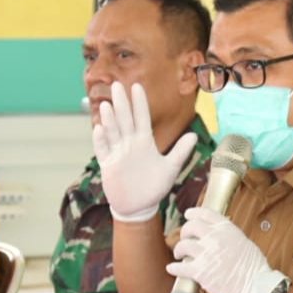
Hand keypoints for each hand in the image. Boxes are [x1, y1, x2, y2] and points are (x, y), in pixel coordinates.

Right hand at [92, 81, 197, 221]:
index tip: (137, 86)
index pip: (141, 117)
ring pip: (112, 132)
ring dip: (109, 119)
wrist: (138, 207)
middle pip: (124, 119)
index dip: (139, 103)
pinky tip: (99, 129)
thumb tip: (193, 136)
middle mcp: (129, 144)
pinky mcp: (108, 165)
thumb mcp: (170, 168)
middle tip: (117, 85)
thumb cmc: (154, 187)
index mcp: (144, 142)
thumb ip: (180, 152)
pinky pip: (103, 150)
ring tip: (107, 105)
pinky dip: (100, 140)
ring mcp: (117, 153)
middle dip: (121, 103)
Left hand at [166, 207, 280, 292]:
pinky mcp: (201, 272)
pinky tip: (171, 268)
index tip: (188, 215)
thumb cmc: (255, 270)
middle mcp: (215, 238)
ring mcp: (207, 254)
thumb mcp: (245, 243)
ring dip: (178, 249)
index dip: (194, 213)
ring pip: (183, 245)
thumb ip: (231, 238)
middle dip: (184, 232)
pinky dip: (174, 268)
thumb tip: (223, 238)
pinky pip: (180, 267)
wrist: (256, 288)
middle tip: (184, 239)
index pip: (206, 214)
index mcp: (228, 229)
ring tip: (179, 255)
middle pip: (191, 227)